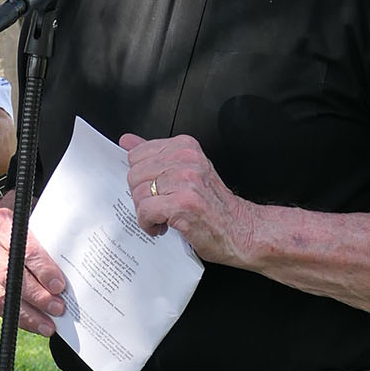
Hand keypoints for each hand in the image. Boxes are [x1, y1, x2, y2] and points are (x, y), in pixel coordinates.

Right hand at [0, 194, 66, 336]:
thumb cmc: (12, 233)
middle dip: (38, 296)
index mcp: (0, 224)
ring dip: (28, 314)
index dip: (43, 270)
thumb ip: (42, 244)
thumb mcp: (26, 228)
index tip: (59, 286)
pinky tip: (32, 322)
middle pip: (12, 276)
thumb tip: (68, 272)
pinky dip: (16, 317)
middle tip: (57, 308)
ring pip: (2, 296)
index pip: (24, 250)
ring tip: (47, 324)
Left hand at [120, 133, 256, 265]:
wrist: (241, 229)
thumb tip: (128, 140)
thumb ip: (155, 154)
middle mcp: (186, 159)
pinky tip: (163, 226)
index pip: (136, 155)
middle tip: (160, 206)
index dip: (142, 178)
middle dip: (141, 196)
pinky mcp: (182, 203)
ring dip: (146, 212)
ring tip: (164, 216)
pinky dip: (149, 224)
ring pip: (137, 194)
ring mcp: (185, 181)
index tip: (155, 189)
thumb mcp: (186, 170)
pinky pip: (145, 211)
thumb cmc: (213, 204)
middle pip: (134, 175)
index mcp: (184, 147)